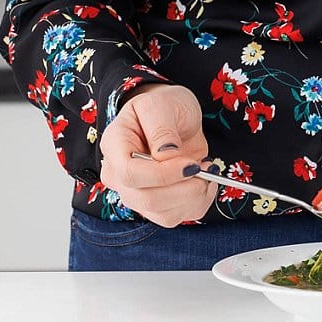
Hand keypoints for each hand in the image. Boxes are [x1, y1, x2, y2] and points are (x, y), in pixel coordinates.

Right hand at [98, 82, 218, 228]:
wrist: (173, 116)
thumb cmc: (163, 105)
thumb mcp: (161, 104)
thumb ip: (161, 129)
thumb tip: (167, 157)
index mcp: (114, 146)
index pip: (129, 174)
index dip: (162, 175)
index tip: (191, 165)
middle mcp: (120, 176)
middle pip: (147, 199)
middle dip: (184, 188)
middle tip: (207, 167)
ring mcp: (136, 194)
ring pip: (164, 214)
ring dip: (194, 196)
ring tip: (207, 169)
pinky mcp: (156, 205)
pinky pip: (178, 216)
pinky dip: (198, 203)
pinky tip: (205, 181)